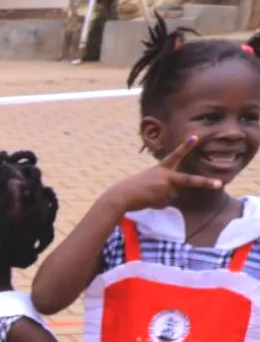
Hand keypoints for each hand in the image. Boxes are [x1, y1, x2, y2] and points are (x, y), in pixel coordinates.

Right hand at [108, 135, 224, 211]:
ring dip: (161, 198)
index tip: (196, 137)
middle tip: (219, 184)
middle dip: (205, 182)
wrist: (121, 196)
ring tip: (147, 195)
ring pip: (172, 196)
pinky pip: (166, 203)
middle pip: (189, 180)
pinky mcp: (163, 199)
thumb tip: (171, 194)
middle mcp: (166, 176)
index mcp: (161, 168)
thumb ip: (164, 184)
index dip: (186, 146)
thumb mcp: (150, 180)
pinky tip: (147, 201)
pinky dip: (157, 204)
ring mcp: (166, 188)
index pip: (176, 155)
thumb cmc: (133, 188)